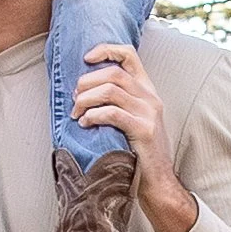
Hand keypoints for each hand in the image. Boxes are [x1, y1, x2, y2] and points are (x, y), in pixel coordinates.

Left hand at [72, 45, 196, 231]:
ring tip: (77, 115)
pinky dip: (93, 116)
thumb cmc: (136, 151)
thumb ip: (115, 102)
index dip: (106, 50)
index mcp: (147, 90)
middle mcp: (150, 97)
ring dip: (86, 100)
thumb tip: (80, 90)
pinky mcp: (144, 130)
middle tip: (74, 100)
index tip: (86, 57)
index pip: (129, 55)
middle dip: (87, 83)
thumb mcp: (130, 120)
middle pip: (113, 73)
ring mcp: (149, 113)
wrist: (157, 181)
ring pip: (110, 90)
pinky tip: (85, 124)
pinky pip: (113, 113)